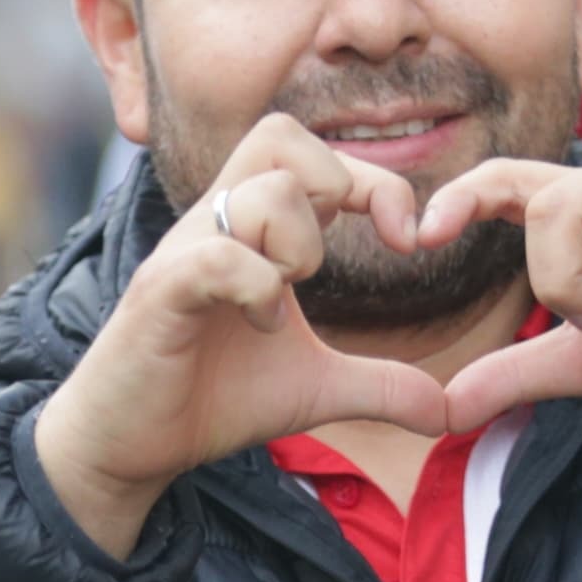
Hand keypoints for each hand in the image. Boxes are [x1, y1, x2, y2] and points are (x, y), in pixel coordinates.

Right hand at [33, 114, 459, 555]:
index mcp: (253, 228)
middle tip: (342, 257)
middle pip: (281, 137)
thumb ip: (381, 386)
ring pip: (261, 194)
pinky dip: (257, 287)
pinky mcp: (161, 293)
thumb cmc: (209, 397)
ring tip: (287, 300)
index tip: (410, 240)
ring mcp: (185, 252)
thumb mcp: (315, 390)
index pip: (315, 153)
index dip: (376, 181)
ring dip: (297, 245)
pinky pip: (219, 257)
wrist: (130, 444)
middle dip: (336, 186)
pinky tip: (261, 326)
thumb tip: (451, 411)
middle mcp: (217, 223)